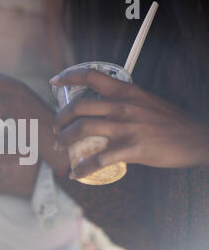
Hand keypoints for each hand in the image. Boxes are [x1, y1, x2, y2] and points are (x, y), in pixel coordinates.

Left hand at [51, 68, 208, 178]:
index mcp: (126, 92)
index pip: (92, 76)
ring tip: (60, 145)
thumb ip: (124, 101)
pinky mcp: (130, 149)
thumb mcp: (146, 101)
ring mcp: (125, 128)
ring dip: (64, 139)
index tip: (55, 82)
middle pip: (79, 107)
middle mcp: (122, 106)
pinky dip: (82, 168)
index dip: (70, 76)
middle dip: (60, 118)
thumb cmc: (170, 121)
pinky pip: (98, 160)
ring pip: (82, 130)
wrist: (195, 139)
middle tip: (56, 127)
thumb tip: (104, 107)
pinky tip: (76, 173)